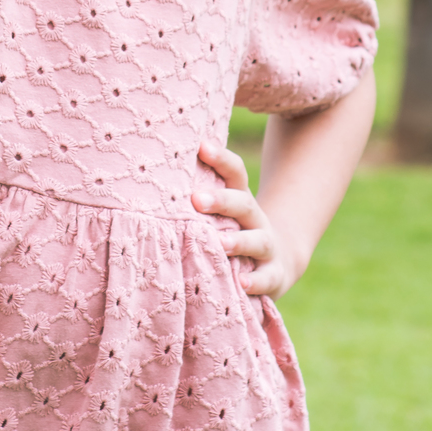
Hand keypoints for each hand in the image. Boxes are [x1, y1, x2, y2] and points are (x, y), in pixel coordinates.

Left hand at [191, 140, 299, 298]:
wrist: (275, 262)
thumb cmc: (232, 230)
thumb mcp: (220, 211)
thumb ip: (198, 193)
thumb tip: (156, 169)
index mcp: (239, 198)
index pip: (234, 172)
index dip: (221, 158)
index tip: (201, 146)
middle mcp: (255, 220)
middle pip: (243, 204)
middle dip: (221, 201)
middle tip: (196, 199)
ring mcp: (266, 247)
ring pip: (257, 240)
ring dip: (239, 241)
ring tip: (220, 243)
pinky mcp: (273, 276)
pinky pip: (266, 279)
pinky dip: (255, 282)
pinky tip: (241, 284)